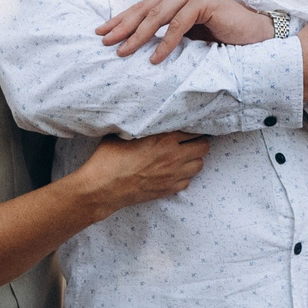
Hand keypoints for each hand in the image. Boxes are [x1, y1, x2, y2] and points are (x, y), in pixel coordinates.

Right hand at [71, 131, 211, 216]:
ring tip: (182, 156)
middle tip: (189, 141)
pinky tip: (173, 172)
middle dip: (198, 142)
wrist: (103, 188)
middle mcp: (173, 156)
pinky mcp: (168, 190)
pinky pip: (188, 181)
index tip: (190, 126)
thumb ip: (143, 125)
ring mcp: (173, 175)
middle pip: (203, 147)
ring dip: (193, 159)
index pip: (194, 129)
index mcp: (164, 138)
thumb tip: (147, 117)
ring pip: (199, 165)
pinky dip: (184, 176)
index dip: (193, 127)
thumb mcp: (125, 133)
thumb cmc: (109, 158)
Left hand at [98, 0, 275, 64]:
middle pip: (146, 9)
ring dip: (139, 36)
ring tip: (123, 52)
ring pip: (158, 16)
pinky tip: (155, 58)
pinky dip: (165, 43)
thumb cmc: (217, 32)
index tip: (101, 32)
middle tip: (106, 41)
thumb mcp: (185, 30)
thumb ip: (164, 29)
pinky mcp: (204, 2)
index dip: (121, 19)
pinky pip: (179, 25)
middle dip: (123, 27)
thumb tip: (133, 42)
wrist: (250, 32)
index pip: (142, 6)